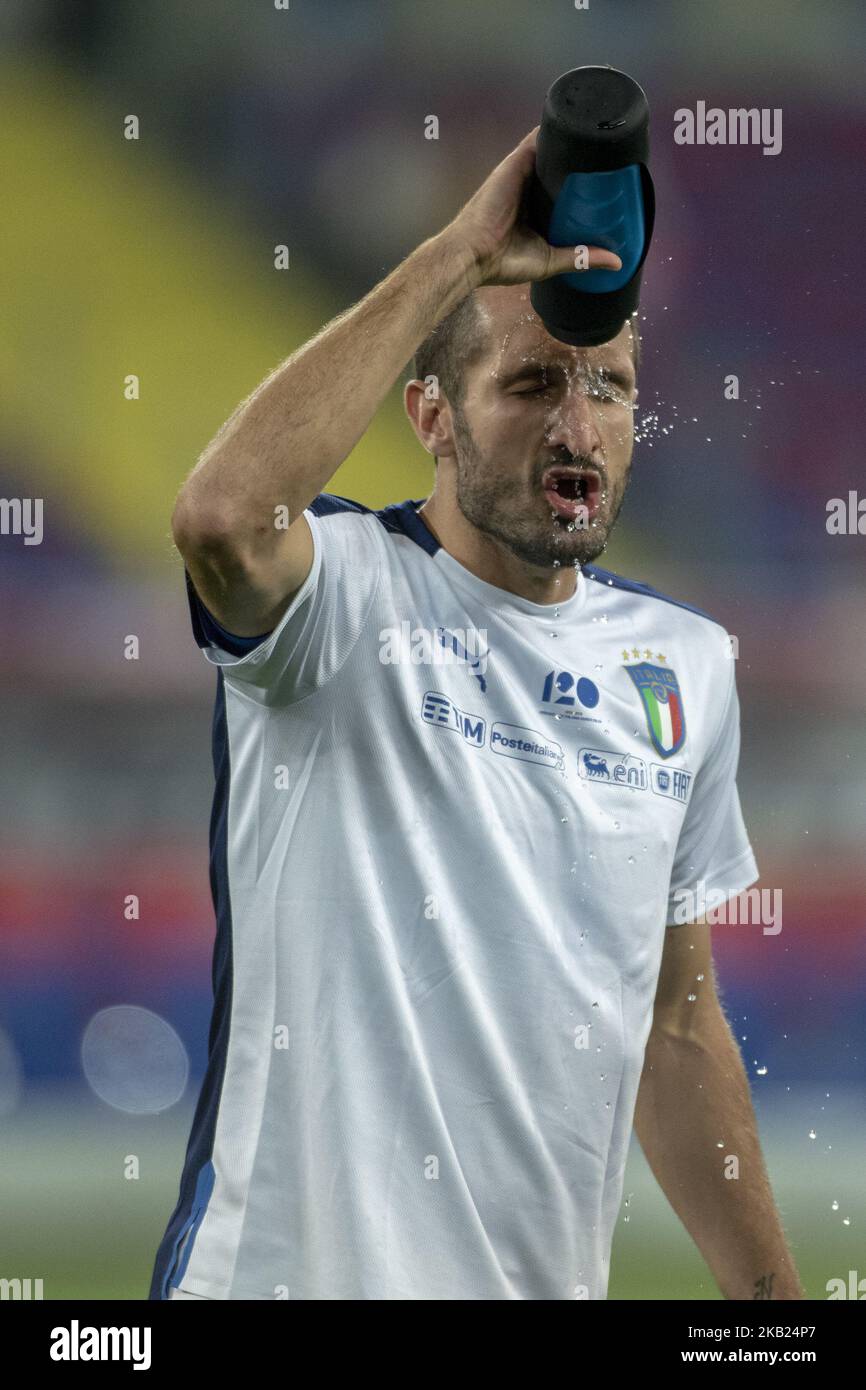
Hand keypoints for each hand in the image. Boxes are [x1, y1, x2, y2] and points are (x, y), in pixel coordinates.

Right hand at [444, 125, 622, 287]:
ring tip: (601, 137)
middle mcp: (530, 188)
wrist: (472, 253)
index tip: (611, 182)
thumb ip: (581, 257)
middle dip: (581, 162)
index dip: (584, 184)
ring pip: (552, 150)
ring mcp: (523, 173)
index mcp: (536, 210)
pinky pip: (539, 139)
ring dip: (571, 143)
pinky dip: (556, 131)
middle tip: (612, 158)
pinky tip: (577, 125)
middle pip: (560, 167)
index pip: (564, 190)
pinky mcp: (516, 163)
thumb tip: (617, 262)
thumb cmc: (503, 261)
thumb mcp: (549, 261)